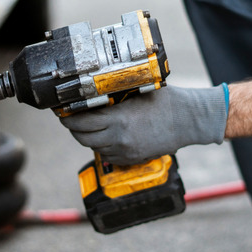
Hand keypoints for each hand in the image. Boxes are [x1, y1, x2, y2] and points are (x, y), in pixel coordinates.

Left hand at [59, 85, 227, 164]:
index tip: (63, 112)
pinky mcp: (132, 159)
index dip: (68, 118)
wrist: (187, 121)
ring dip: (88, 138)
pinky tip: (107, 136)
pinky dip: (103, 146)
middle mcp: (119, 138)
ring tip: (89, 126)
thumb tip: (91, 96)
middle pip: (83, 138)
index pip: (81, 122)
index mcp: (118, 119)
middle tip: (70, 119)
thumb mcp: (136, 93)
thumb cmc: (165, 102)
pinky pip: (108, 154)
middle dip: (74, 129)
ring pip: (94, 147)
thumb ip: (114, 97)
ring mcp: (125, 151)